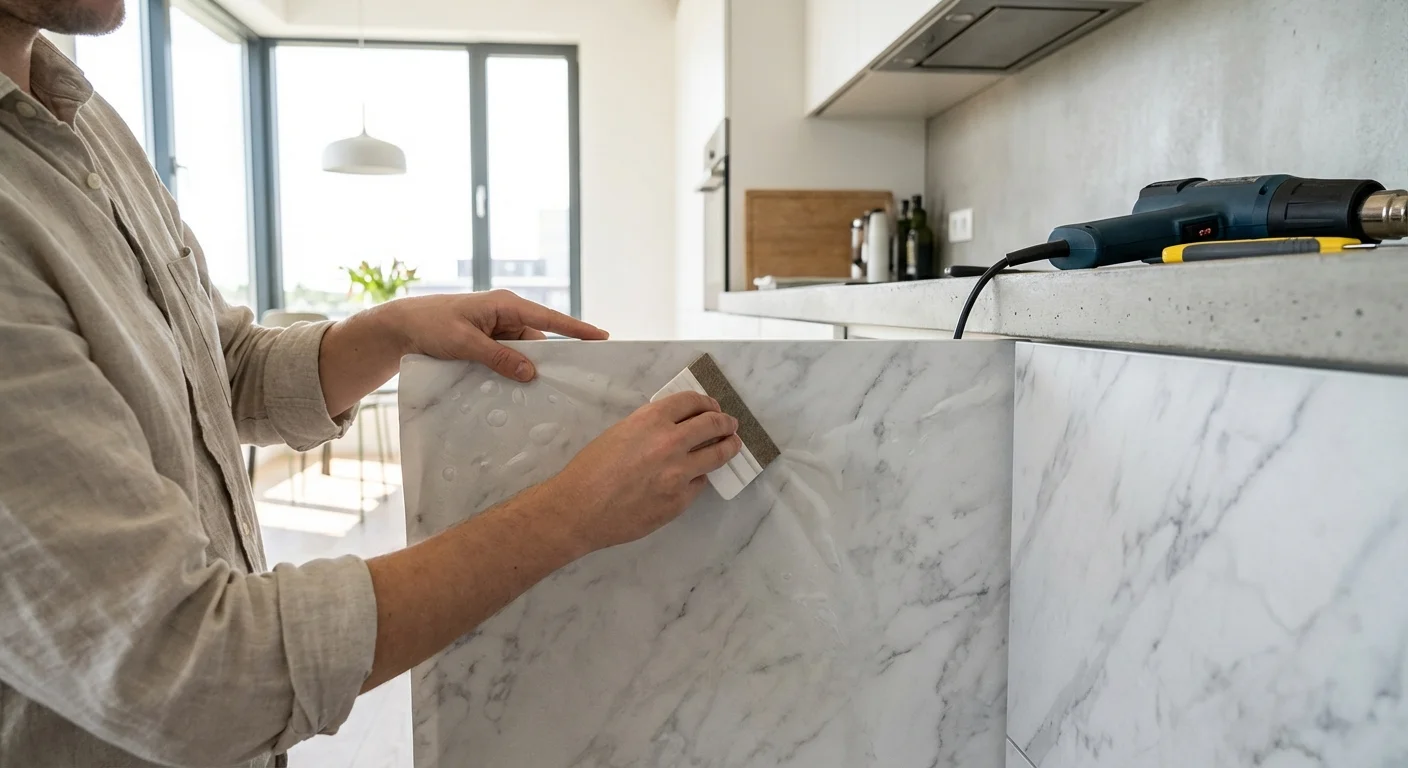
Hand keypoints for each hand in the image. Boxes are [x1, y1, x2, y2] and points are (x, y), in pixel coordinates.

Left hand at [382, 290, 608, 381]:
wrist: (402, 326)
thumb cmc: (431, 325)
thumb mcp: (464, 342)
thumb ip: (497, 357)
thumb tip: (531, 372)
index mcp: (505, 305)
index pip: (550, 318)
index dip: (577, 329)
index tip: (602, 338)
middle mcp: (506, 316)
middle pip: (540, 341)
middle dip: (552, 360)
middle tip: (573, 382)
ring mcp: (498, 330)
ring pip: (524, 354)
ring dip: (528, 371)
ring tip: (542, 394)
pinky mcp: (489, 343)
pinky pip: (509, 359)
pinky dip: (513, 373)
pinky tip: (516, 390)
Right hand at [547, 392, 742, 552]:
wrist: (579, 509)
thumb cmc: (590, 471)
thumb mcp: (620, 433)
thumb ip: (650, 428)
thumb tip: (675, 428)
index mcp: (651, 419)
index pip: (692, 402)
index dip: (707, 403)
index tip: (713, 407)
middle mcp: (670, 442)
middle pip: (713, 424)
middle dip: (726, 422)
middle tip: (730, 425)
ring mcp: (679, 473)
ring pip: (717, 455)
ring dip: (728, 447)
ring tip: (732, 445)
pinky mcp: (680, 500)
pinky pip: (699, 484)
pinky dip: (698, 478)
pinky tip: (693, 478)